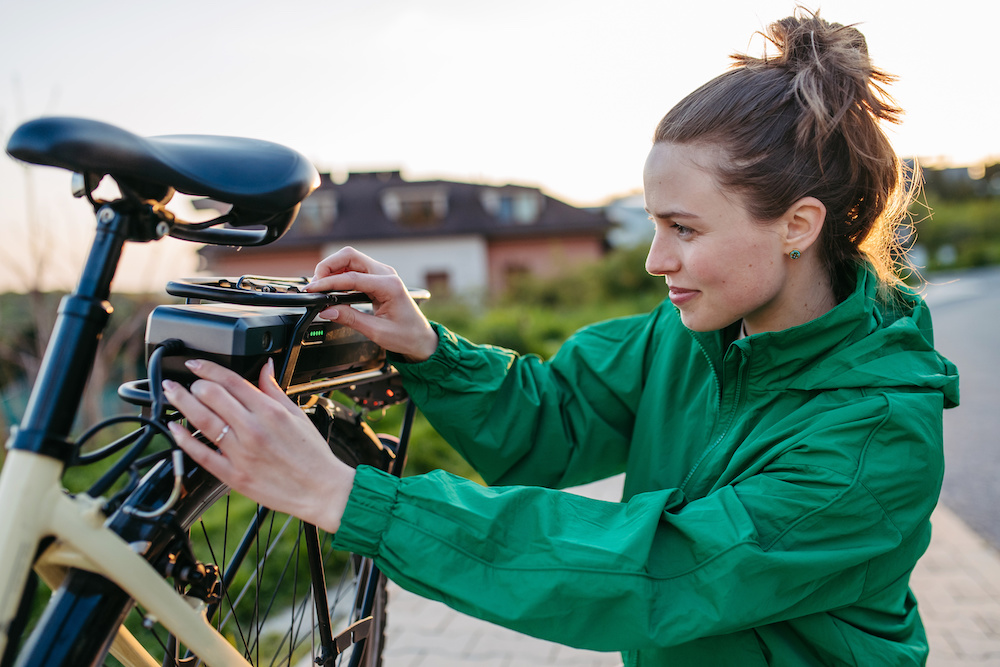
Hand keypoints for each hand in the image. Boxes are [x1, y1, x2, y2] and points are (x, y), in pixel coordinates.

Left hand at [162, 358, 354, 532]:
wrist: (321, 490)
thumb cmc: (312, 456)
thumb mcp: (297, 415)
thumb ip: (274, 390)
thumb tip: (265, 367)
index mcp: (270, 412)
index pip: (231, 381)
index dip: (208, 368)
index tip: (196, 364)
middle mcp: (253, 429)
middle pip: (212, 396)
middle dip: (193, 383)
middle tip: (185, 381)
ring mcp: (241, 453)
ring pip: (203, 420)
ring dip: (182, 402)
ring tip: (172, 393)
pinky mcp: (233, 475)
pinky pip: (202, 454)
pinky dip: (184, 439)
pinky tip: (175, 428)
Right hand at [306, 247, 438, 362]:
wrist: (420, 338)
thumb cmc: (406, 335)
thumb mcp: (377, 331)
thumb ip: (351, 319)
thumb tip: (326, 311)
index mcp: (389, 286)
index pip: (352, 277)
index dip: (329, 282)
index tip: (313, 289)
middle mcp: (386, 274)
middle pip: (350, 256)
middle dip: (328, 266)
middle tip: (315, 285)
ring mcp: (382, 274)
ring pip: (350, 260)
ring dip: (332, 269)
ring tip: (321, 287)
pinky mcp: (377, 279)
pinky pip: (354, 269)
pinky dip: (339, 275)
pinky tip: (332, 288)